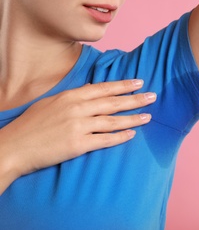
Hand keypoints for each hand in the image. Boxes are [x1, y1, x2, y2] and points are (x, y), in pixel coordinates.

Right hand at [0, 79, 155, 192]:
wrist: (13, 147)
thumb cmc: (30, 125)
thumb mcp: (50, 102)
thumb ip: (72, 98)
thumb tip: (91, 92)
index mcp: (70, 96)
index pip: (103, 88)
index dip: (123, 85)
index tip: (139, 82)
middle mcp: (77, 109)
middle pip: (113, 102)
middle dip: (135, 99)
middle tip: (153, 96)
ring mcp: (78, 126)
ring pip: (113, 121)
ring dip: (133, 118)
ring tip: (149, 116)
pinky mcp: (78, 145)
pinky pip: (105, 140)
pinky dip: (120, 136)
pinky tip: (132, 134)